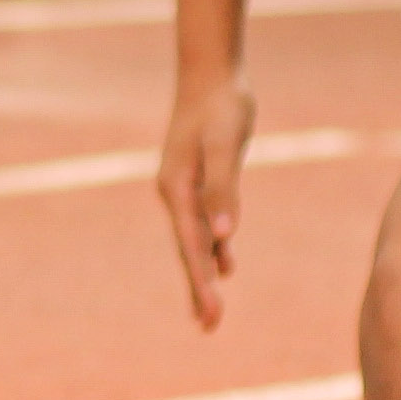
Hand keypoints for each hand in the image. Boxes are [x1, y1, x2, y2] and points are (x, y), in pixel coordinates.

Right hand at [156, 69, 257, 331]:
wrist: (210, 72)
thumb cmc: (221, 106)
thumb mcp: (224, 144)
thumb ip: (223, 189)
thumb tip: (224, 235)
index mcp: (177, 189)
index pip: (192, 247)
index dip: (201, 284)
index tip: (210, 317)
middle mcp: (175, 193)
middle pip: (187, 250)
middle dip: (198, 289)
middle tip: (209, 327)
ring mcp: (184, 188)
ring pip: (194, 240)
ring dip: (202, 275)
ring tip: (209, 311)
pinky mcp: (198, 180)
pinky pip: (203, 224)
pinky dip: (212, 249)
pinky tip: (225, 266)